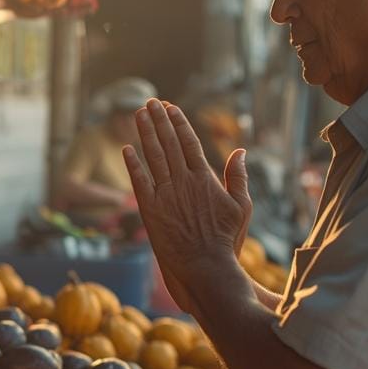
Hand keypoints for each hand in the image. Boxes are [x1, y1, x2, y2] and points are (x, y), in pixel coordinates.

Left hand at [122, 101, 252, 311]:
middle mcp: (183, 181)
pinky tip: (126, 148)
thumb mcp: (241, 206)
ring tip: (137, 113)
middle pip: (168, 143)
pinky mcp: (150, 209)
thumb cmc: (225, 239)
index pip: (188, 142)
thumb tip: (240, 151)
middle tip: (149, 101)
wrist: (205, 267)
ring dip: (145, 133)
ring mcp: (165, 194)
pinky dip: (133, 163)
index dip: (178, 122)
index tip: (170, 107)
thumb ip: (238, 177)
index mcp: (204, 178)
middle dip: (158, 120)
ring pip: (153, 156)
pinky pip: (139, 181)